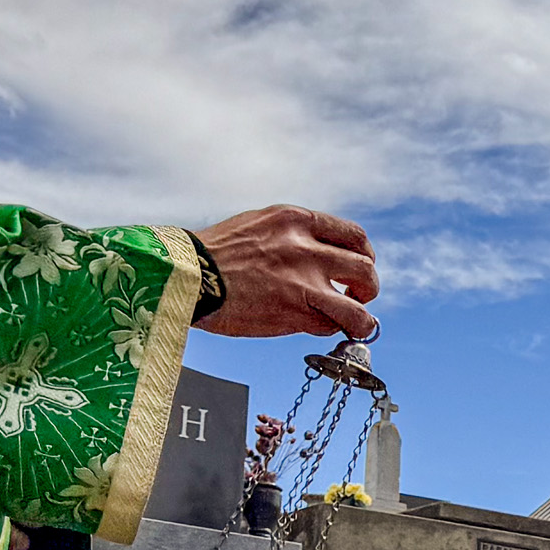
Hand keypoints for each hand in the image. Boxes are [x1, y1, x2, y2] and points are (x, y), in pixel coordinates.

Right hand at [196, 205, 378, 340]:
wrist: (181, 273)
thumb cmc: (213, 254)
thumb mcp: (258, 225)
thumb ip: (292, 236)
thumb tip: (322, 256)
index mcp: (295, 220)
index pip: (354, 235)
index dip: (364, 255)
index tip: (359, 267)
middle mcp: (304, 248)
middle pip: (366, 268)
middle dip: (368, 287)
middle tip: (357, 297)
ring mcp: (301, 282)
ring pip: (359, 307)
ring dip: (362, 319)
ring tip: (353, 323)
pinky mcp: (292, 312)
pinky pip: (328, 326)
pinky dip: (327, 329)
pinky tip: (313, 326)